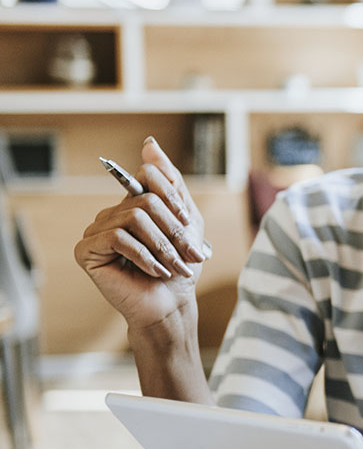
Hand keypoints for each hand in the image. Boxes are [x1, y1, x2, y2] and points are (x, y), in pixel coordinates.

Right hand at [74, 137, 210, 332]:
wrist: (170, 304)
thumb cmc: (179, 267)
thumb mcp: (186, 221)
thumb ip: (170, 182)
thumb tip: (149, 143)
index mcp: (132, 205)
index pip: (148, 178)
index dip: (173, 200)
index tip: (187, 225)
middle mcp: (110, 214)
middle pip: (145, 200)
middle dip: (173, 230)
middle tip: (189, 255)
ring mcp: (95, 232)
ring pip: (134, 218)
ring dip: (162, 245)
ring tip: (174, 266)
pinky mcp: (86, 251)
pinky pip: (117, 238)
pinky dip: (144, 255)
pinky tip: (155, 271)